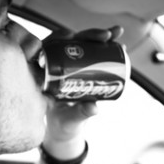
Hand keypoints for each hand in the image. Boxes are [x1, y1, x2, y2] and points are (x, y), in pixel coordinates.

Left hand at [44, 25, 123, 141]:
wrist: (67, 129)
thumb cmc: (63, 125)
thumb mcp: (69, 120)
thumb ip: (79, 114)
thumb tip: (94, 107)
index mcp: (43, 75)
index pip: (48, 48)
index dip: (60, 38)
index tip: (73, 36)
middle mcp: (54, 66)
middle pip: (68, 42)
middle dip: (87, 35)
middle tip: (105, 36)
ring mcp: (68, 66)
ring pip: (81, 44)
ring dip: (99, 36)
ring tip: (116, 33)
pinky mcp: (80, 68)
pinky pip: (91, 53)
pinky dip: (105, 46)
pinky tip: (119, 42)